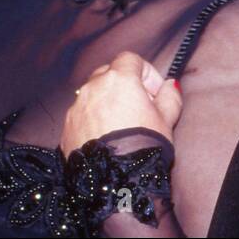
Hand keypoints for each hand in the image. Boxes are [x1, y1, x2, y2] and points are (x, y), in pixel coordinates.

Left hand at [60, 52, 183, 155]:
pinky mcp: (67, 127)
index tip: (154, 94)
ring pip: (92, 94)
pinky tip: (104, 139)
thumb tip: (171, 85)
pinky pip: (81, 114)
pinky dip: (92, 120)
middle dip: (123, 84)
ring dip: (105, 102)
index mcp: (120, 79)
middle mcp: (94, 87)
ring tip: (120, 126)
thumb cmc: (144, 145)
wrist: (116, 179)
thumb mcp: (167, 120)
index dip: (146, 73)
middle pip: (108, 73)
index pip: (131, 59)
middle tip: (137, 107)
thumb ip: (170, 96)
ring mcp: (77, 107)